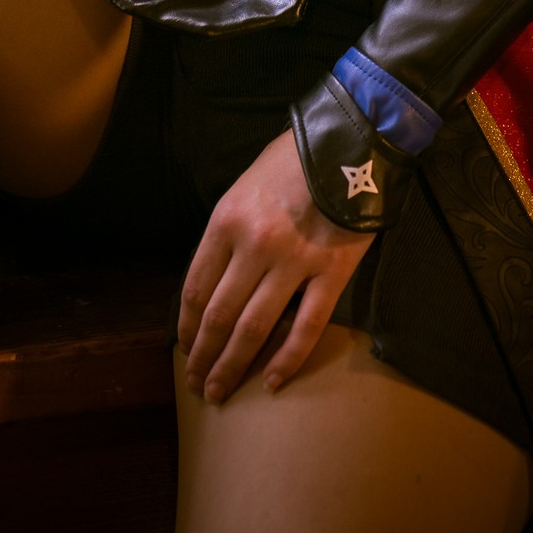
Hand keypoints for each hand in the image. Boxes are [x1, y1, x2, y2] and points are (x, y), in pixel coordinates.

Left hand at [177, 128, 373, 402]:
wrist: (348, 141)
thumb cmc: (291, 159)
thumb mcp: (245, 187)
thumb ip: (229, 232)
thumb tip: (216, 281)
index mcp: (226, 221)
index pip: (195, 288)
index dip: (186, 326)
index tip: (184, 349)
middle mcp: (254, 244)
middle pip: (219, 315)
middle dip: (203, 356)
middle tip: (197, 386)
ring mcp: (294, 261)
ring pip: (255, 327)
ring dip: (233, 365)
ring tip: (221, 391)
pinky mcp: (331, 272)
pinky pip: (306, 326)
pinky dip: (288, 359)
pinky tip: (274, 382)